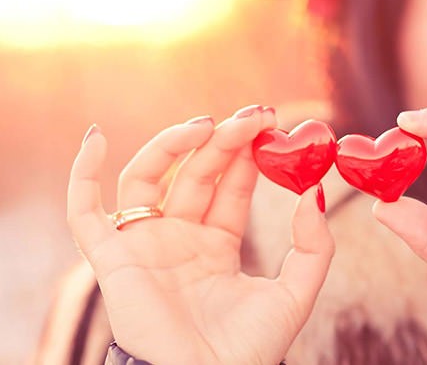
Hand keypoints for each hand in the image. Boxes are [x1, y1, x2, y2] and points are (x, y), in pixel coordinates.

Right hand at [67, 106, 334, 364]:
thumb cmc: (250, 349)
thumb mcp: (296, 292)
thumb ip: (313, 245)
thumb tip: (315, 192)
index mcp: (216, 246)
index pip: (230, 187)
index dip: (247, 155)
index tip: (271, 124)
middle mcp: (178, 240)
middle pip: (194, 174)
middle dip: (223, 141)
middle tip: (254, 115)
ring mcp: (144, 246)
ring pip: (147, 179)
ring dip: (173, 144)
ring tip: (208, 124)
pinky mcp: (112, 260)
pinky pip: (84, 213)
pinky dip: (82, 174)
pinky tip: (97, 138)